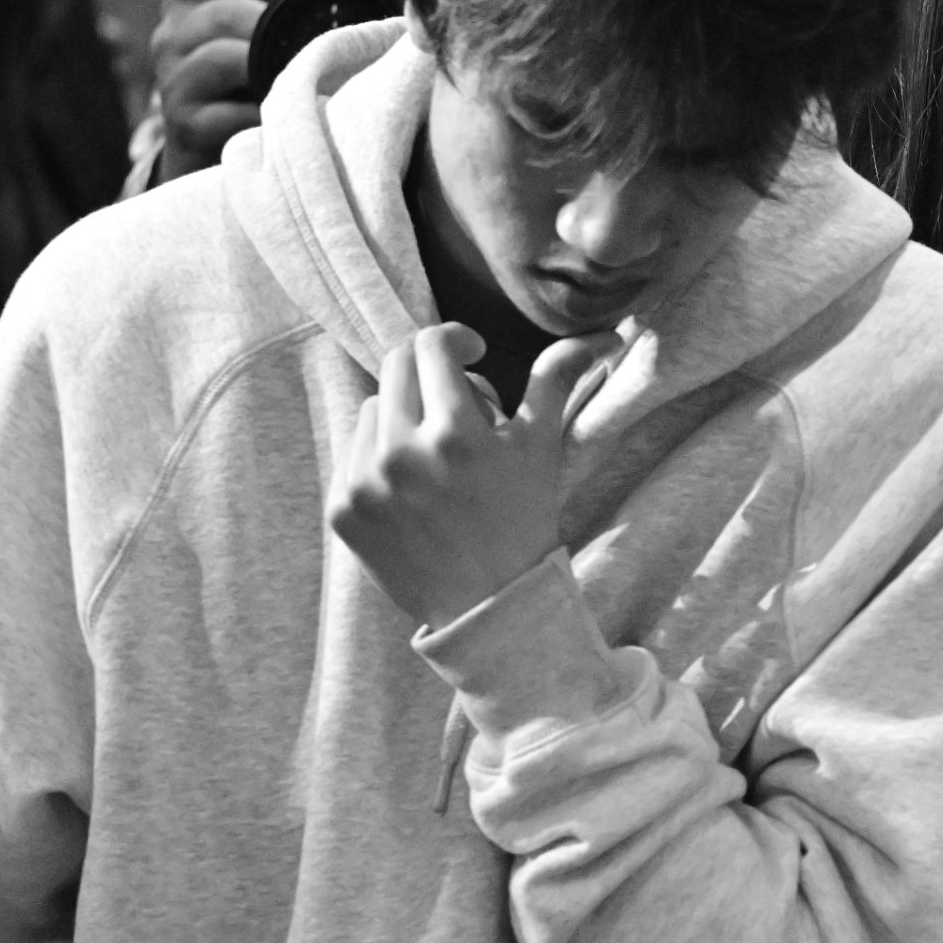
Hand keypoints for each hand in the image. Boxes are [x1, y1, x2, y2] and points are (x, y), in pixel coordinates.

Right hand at [150, 0, 292, 183]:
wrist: (209, 153)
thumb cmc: (245, 82)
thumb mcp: (255, 33)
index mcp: (189, 2)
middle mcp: (172, 35)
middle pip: (223, 11)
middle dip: (274, 22)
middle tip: (315, 39)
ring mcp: (173, 81)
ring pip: (223, 58)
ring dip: (271, 67)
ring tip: (305, 76)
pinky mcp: (185, 124)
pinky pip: (231, 112)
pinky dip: (267, 112)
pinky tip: (288, 115)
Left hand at [327, 326, 611, 629]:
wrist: (489, 606)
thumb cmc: (523, 521)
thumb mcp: (542, 449)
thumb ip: (555, 382)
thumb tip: (600, 336)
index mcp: (456, 434)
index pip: (432, 345)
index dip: (455, 340)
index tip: (471, 355)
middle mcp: (402, 454)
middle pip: (396, 366)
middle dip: (428, 369)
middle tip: (455, 399)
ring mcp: (365, 483)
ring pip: (374, 408)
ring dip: (404, 415)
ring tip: (436, 453)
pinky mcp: (342, 509)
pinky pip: (353, 453)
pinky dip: (379, 457)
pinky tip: (413, 485)